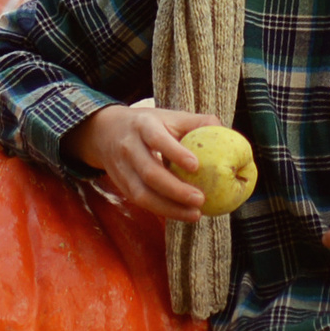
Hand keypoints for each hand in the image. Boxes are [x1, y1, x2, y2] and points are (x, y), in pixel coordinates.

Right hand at [68, 103, 225, 224]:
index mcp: (143, 125)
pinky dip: (162, 210)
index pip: (157, 139)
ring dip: (169, 208)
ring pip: (142, 193)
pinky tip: (182, 214)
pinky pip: (141, 202)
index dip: (175, 153)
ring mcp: (122, 169)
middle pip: (149, 172)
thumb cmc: (149, 124)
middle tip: (201, 199)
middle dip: (175, 189)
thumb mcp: (169, 116)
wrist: (105, 132)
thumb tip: (224, 129)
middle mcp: (129, 147)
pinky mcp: (122, 186)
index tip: (196, 166)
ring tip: (196, 214)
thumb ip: (196, 122)